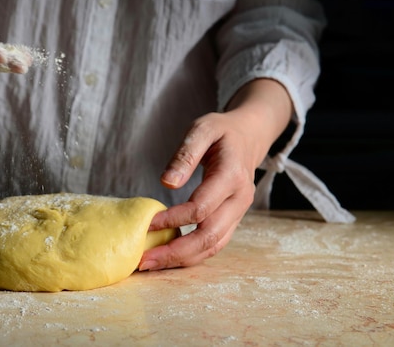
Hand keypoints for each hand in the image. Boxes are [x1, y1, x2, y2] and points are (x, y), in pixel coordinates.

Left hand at [139, 79, 292, 269]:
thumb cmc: (222, 131)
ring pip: (213, 246)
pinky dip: (191, 255)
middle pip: (209, 237)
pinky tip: (167, 257)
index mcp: (232, 176)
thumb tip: (166, 182)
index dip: (174, 219)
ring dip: (181, 260)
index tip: (147, 224)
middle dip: (175, 252)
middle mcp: (239, 200)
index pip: (202, 207)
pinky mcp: (232, 220)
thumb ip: (185, 154)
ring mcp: (238, 213)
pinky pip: (214, 244)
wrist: (249, 137)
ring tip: (150, 264)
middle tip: (143, 260)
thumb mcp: (202, 129)